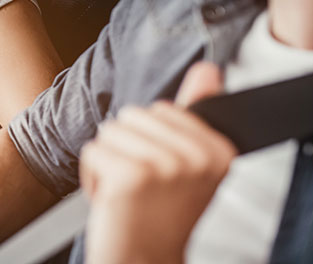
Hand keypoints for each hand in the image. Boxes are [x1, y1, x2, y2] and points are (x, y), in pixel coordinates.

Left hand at [79, 62, 236, 263]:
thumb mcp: (187, 165)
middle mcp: (199, 158)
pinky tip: (112, 201)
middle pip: (136, 115)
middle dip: (128, 149)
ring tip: (128, 194)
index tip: (164, 179)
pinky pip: (93, 150)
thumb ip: (196, 114)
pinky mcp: (134, 175)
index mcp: (220, 151)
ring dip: (109, 162)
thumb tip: (208, 68)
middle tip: (143, 189)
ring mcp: (168, 166)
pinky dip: (92, 177)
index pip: (166, 110)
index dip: (151, 142)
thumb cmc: (161, 216)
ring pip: (112, 130)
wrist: (143, 263)